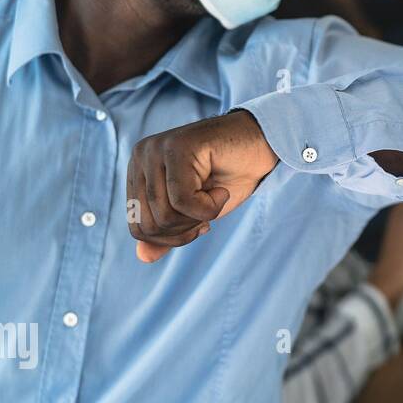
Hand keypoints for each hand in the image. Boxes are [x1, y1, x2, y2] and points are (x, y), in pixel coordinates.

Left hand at [126, 110, 277, 262]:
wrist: (264, 145)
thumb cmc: (230, 175)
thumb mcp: (197, 212)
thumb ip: (169, 231)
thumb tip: (143, 257)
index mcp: (139, 171)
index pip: (138, 227)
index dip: (172, 238)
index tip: (200, 222)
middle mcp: (141, 156)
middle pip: (149, 224)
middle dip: (186, 229)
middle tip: (211, 209)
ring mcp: (156, 149)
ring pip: (165, 214)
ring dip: (201, 216)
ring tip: (217, 196)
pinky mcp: (177, 147)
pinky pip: (182, 200)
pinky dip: (210, 207)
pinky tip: (222, 191)